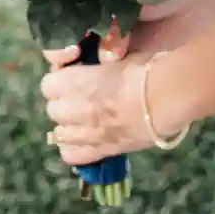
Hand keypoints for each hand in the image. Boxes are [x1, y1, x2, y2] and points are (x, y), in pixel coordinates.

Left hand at [40, 35, 135, 169]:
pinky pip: (72, 155)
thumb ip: (102, 66)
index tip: (72, 79)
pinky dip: (75, 149)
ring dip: (69, 126)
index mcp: (75, 81)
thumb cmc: (145, 70)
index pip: (48, 84)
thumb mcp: (118, 58)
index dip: (59, 81)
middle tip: (80, 100)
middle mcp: (73, 108)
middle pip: (52, 110)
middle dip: (63, 104)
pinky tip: (87, 142)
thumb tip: (102, 64)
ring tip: (85, 122)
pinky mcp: (100, 150)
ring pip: (59, 134)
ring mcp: (85, 132)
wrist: (166, 97)